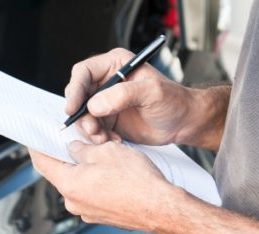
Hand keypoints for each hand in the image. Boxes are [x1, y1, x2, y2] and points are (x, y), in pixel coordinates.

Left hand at [29, 141, 179, 231]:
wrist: (162, 209)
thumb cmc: (137, 181)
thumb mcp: (106, 151)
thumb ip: (83, 149)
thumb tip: (74, 149)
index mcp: (69, 185)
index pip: (42, 163)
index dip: (37, 146)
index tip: (35, 137)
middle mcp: (74, 202)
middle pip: (61, 173)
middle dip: (68, 156)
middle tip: (79, 140)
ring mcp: (88, 212)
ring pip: (79, 183)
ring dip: (86, 169)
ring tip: (105, 156)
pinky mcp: (102, 216)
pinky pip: (93, 194)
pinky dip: (98, 182)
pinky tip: (114, 173)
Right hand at [65, 48, 227, 149]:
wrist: (184, 122)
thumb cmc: (174, 101)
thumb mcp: (152, 93)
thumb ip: (123, 95)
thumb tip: (95, 105)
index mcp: (115, 65)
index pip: (83, 73)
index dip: (75, 90)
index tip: (74, 108)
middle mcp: (106, 82)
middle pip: (78, 96)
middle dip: (82, 115)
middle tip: (93, 130)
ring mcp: (106, 102)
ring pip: (83, 116)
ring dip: (90, 130)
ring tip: (106, 139)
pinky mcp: (108, 120)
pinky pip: (92, 130)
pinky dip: (99, 138)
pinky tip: (115, 141)